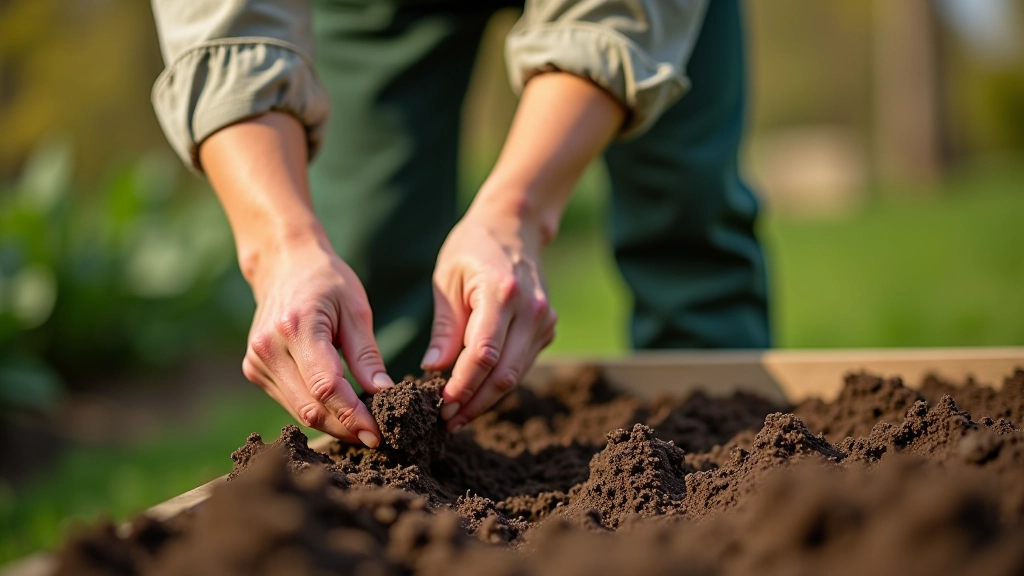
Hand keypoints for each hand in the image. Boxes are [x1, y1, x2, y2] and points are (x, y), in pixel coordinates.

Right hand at [241, 235, 392, 446]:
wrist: (284, 265)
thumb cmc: (327, 281)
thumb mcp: (355, 309)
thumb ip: (367, 355)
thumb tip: (384, 394)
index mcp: (295, 327)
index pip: (326, 387)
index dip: (353, 415)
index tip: (378, 433)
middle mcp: (268, 348)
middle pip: (310, 407)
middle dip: (345, 427)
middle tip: (377, 438)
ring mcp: (256, 361)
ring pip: (299, 411)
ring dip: (332, 424)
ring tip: (363, 426)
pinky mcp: (254, 370)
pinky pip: (291, 402)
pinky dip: (317, 411)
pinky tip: (340, 411)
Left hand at [422, 201, 556, 430]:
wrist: (515, 226)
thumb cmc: (472, 248)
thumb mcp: (447, 280)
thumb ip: (445, 327)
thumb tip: (434, 370)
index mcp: (502, 292)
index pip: (483, 353)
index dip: (463, 385)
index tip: (440, 405)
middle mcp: (530, 310)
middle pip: (504, 373)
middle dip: (474, 403)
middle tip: (446, 422)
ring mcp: (543, 320)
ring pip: (515, 376)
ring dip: (486, 400)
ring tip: (456, 416)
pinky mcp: (546, 329)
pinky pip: (521, 365)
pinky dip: (498, 384)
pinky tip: (475, 395)